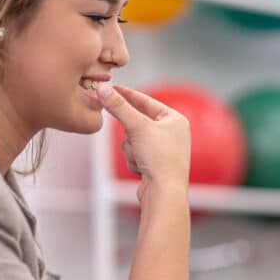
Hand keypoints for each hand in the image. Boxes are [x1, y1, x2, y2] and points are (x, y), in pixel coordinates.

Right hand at [99, 84, 189, 199]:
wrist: (164, 192)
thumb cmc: (160, 158)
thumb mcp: (137, 127)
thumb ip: (119, 107)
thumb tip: (104, 89)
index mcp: (175, 119)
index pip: (146, 101)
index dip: (126, 94)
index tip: (109, 88)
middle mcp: (172, 133)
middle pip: (136, 122)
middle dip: (130, 132)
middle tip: (131, 135)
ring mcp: (164, 149)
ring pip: (132, 139)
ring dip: (131, 148)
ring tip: (142, 157)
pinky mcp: (155, 163)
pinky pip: (134, 154)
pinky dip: (134, 160)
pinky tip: (143, 168)